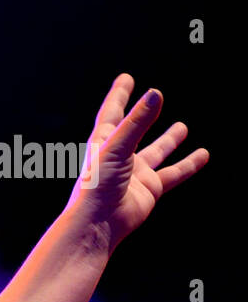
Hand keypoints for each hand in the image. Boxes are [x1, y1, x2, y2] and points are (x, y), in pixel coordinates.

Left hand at [66, 73, 208, 252]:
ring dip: (169, 139)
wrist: (98, 223)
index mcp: (103, 143)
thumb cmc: (97, 185)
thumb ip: (137, 122)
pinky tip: (202, 154)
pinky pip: (173, 173)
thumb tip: (156, 94)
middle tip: (155, 97)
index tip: (126, 78)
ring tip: (183, 127)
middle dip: (142, 114)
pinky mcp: (149, 188)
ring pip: (157, 151)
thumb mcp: (117, 148)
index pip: (112, 113)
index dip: (119, 95)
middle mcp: (119, 156)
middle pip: (134, 129)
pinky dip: (188, 164)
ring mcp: (135, 172)